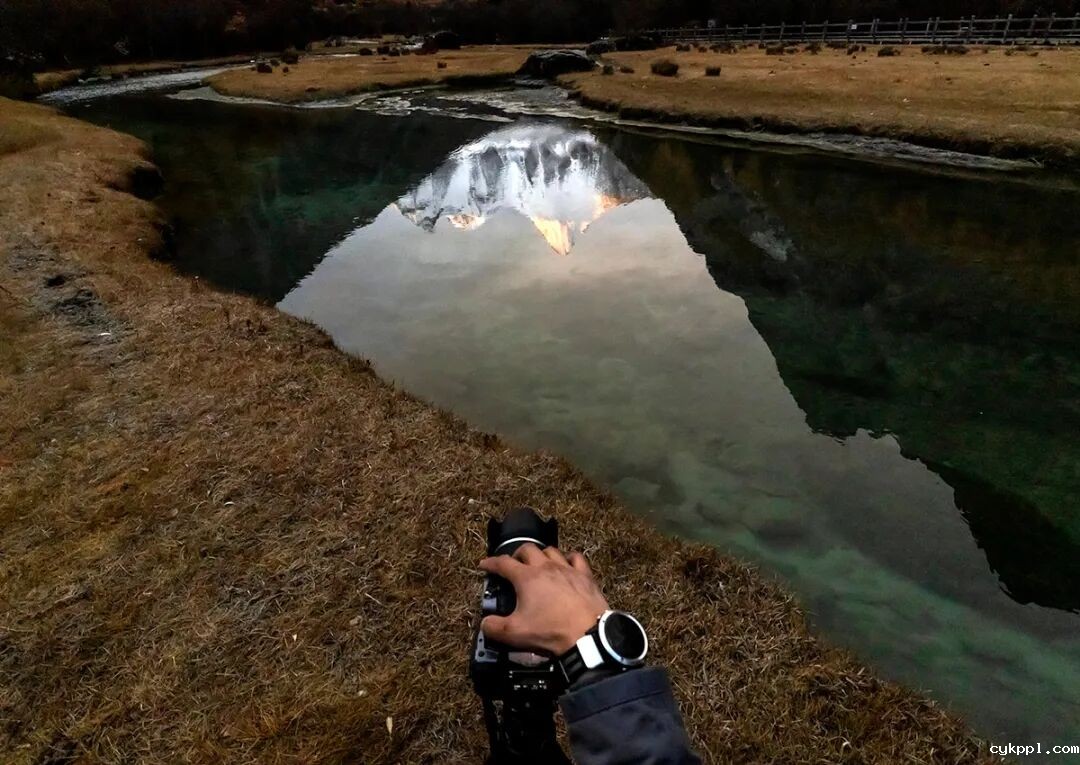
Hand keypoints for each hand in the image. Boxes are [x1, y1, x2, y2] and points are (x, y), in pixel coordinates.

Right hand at [480, 543, 608, 655]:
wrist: (587, 635)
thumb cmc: (551, 631)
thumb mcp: (515, 633)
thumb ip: (493, 627)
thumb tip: (485, 624)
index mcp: (526, 578)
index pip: (503, 563)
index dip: (491, 563)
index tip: (484, 564)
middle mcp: (546, 567)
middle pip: (527, 549)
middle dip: (516, 554)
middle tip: (513, 564)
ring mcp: (567, 569)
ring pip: (551, 550)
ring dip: (541, 554)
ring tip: (537, 563)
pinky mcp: (585, 575)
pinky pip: (576, 558)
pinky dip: (568, 558)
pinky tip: (566, 564)